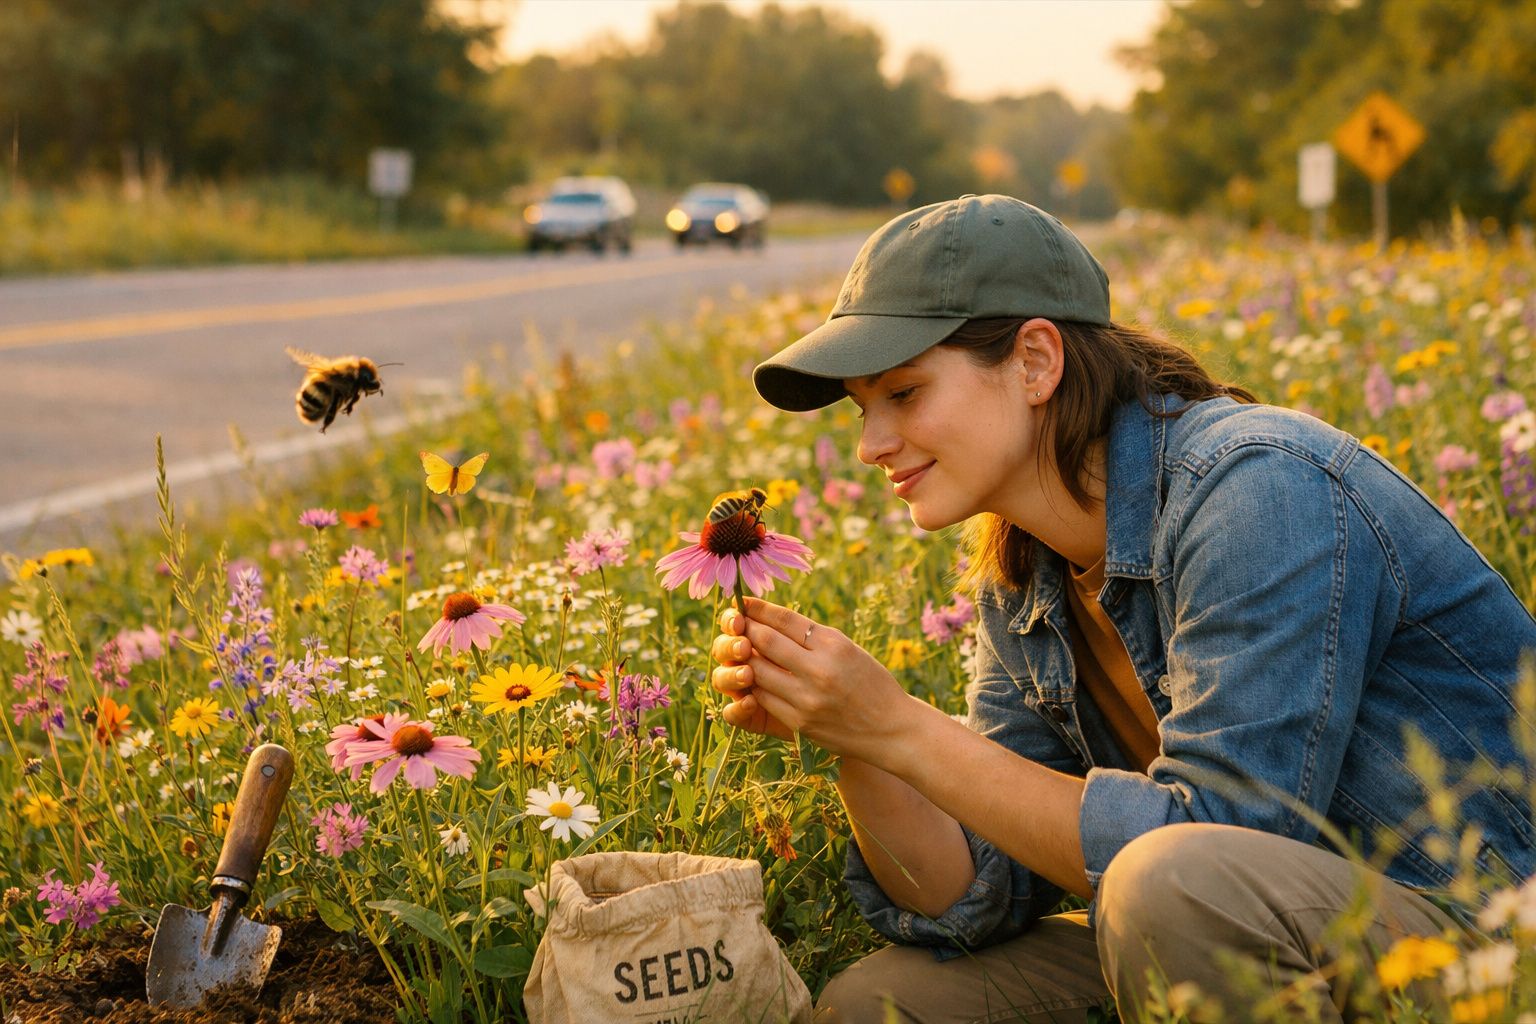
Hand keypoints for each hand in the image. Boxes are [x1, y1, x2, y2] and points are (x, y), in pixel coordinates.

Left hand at [712, 596, 912, 762]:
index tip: (744, 601)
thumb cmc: (872, 684)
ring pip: (758, 670)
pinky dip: (754, 684)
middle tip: (733, 622)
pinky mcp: (799, 722)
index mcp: (834, 645)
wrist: (893, 730)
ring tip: (739, 649)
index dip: (760, 609)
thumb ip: (814, 638)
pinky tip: (751, 677)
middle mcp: (819, 669)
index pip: (786, 619)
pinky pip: (764, 697)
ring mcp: (807, 698)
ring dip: (744, 658)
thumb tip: (773, 621)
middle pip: (766, 642)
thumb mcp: (849, 650)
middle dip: (745, 629)